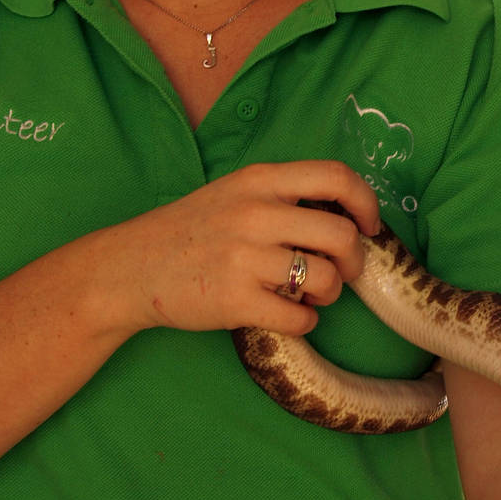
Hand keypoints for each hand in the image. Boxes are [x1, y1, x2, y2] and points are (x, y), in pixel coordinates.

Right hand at [104, 161, 378, 339]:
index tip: (370, 226)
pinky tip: (289, 315)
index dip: (366, 203)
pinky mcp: (233, 301)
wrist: (130, 268)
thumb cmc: (193, 231)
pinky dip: (305, 322)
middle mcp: (254, 213)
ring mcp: (243, 258)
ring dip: (329, 295)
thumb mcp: (235, 193)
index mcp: (259, 180)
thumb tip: (350, 218)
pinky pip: (300, 317)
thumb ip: (284, 196)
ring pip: (326, 280)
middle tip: (344, 273)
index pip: (336, 177)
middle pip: (342, 236)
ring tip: (309, 295)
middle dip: (355, 261)